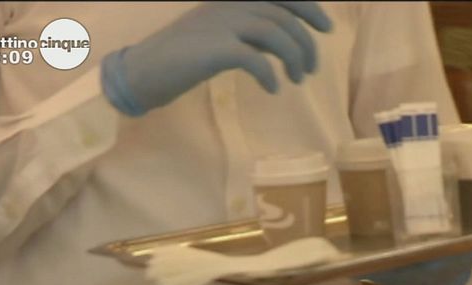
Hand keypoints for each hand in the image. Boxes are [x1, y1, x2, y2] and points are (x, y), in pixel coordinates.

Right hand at [101, 2, 331, 115]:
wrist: (144, 70)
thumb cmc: (183, 57)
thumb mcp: (219, 33)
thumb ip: (249, 31)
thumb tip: (284, 39)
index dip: (309, 8)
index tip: (327, 28)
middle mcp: (229, 5)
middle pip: (283, 16)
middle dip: (306, 43)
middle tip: (311, 69)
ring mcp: (221, 24)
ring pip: (275, 35)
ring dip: (294, 59)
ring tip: (296, 80)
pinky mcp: (215, 49)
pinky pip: (255, 60)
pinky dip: (270, 75)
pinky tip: (273, 89)